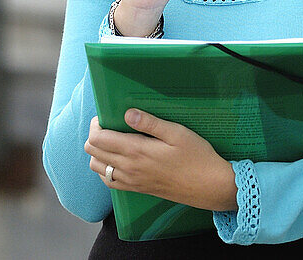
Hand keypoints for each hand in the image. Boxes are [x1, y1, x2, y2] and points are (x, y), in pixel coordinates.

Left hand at [84, 110, 236, 211]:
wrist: (210, 186)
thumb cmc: (197, 156)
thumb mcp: (177, 132)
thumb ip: (150, 122)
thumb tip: (127, 113)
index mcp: (137, 151)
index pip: (97, 139)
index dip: (96, 124)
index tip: (107, 116)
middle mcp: (129, 168)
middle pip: (92, 152)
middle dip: (95, 136)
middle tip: (110, 125)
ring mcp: (132, 181)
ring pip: (97, 168)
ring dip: (98, 153)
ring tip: (113, 141)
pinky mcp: (138, 189)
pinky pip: (109, 182)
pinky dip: (106, 169)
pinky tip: (119, 160)